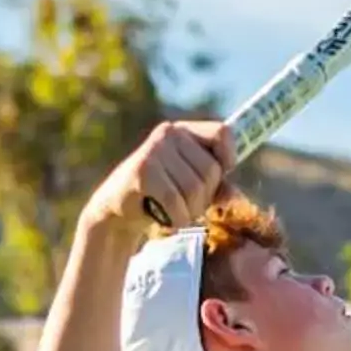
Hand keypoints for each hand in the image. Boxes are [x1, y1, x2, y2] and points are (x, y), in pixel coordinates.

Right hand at [84, 121, 231, 239]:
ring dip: (189, 210)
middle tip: (185, 203)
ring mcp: (154, 150)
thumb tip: (233, 194)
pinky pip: (176, 202)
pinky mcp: (142, 171)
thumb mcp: (191, 185)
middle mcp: (169, 134)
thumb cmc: (161, 196)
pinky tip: (164, 218)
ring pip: (195, 188)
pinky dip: (176, 218)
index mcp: (183, 131)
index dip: (228, 157)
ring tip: (173, 210)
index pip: (222, 133)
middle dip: (204, 197)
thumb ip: (215, 185)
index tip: (222, 173)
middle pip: (212, 170)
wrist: (116, 211)